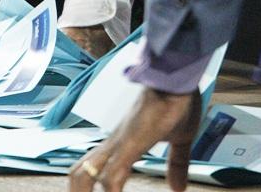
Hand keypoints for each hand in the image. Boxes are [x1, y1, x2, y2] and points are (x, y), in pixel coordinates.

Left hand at [69, 87, 200, 191]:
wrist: (176, 80)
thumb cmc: (176, 102)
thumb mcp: (180, 140)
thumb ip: (176, 164)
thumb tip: (177, 188)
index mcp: (122, 144)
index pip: (92, 169)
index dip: (87, 189)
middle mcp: (113, 144)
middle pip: (79, 173)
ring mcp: (117, 144)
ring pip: (85, 174)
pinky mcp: (128, 145)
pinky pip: (111, 177)